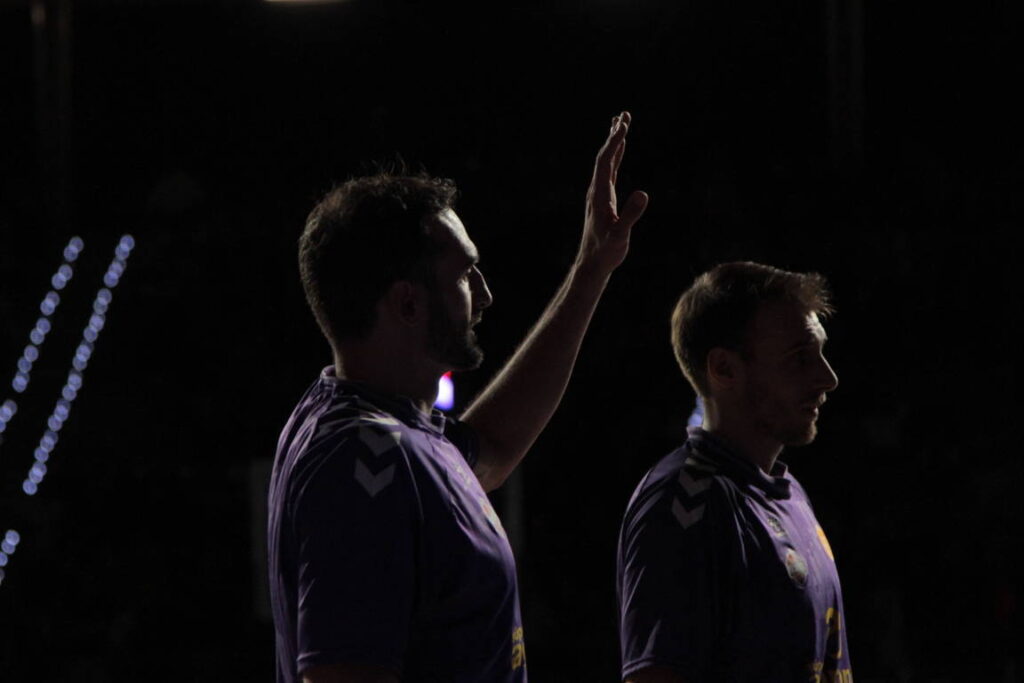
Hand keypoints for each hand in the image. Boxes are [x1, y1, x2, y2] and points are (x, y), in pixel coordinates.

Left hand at [577, 111, 648, 275]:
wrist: (593, 262)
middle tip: (624, 115)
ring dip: (614, 142)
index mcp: (599, 194)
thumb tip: (643, 194)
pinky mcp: (604, 199)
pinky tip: (620, 149)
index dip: (614, 143)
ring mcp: (600, 193)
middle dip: (614, 135)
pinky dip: (616, 156)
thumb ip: (630, 215)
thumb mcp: (620, 234)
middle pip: (604, 156)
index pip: (605, 162)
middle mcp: (597, 190)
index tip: (623, 126)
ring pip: (607, 161)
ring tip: (621, 122)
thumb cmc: (606, 251)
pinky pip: (610, 171)